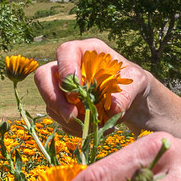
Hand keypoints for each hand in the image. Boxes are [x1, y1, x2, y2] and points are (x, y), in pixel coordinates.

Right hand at [33, 39, 151, 133]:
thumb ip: (127, 93)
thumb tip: (114, 109)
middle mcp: (68, 66)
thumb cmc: (133, 82)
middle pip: (43, 76)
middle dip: (54, 99)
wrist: (132, 98)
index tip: (76, 92)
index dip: (66, 69)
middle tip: (71, 116)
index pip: (65, 52)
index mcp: (86, 51)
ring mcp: (62, 87)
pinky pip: (58, 118)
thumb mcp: (137, 83)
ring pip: (50, 102)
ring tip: (94, 127)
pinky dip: (73, 128)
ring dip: (67, 119)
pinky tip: (93, 130)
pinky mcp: (63, 105)